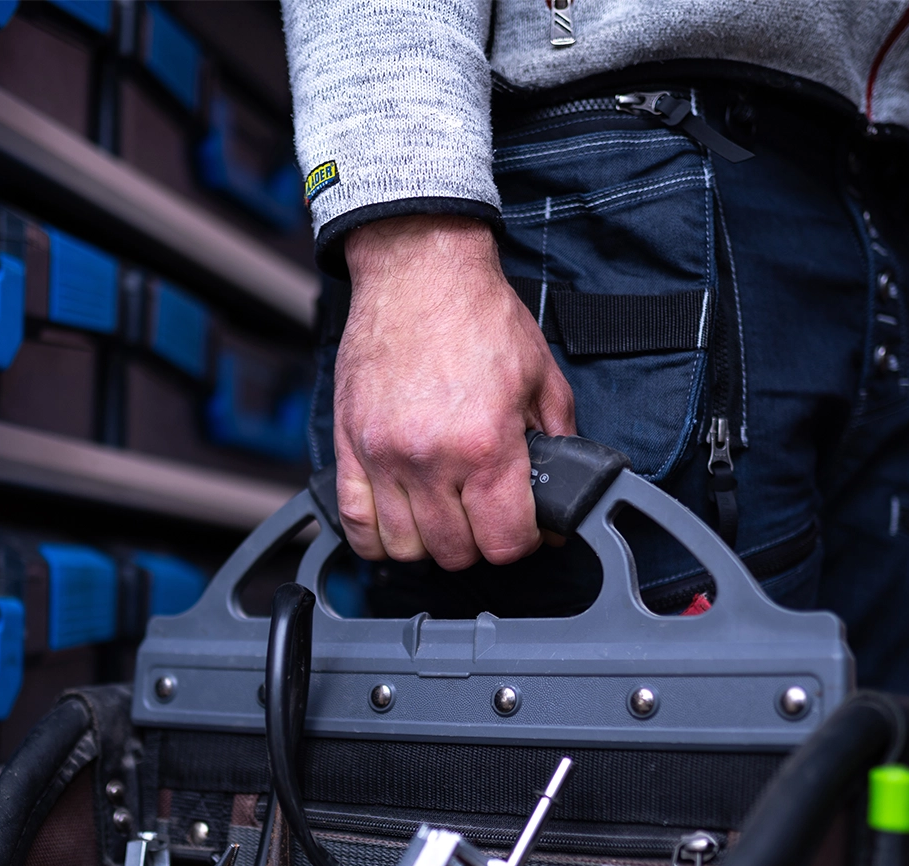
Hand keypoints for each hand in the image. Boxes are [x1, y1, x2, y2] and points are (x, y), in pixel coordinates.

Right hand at [335, 215, 575, 569]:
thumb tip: (559, 499)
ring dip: (429, 543)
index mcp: (486, 445)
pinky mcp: (350, 446)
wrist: (420, 270)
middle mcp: (431, 458)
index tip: (522, 528)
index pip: (503, 542)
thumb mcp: (542, 379)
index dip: (522, 542)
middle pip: (454, 552)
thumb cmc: (479, 317)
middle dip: (478, 543)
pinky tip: (397, 522)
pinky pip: (355, 523)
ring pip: (404, 548)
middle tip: (485, 515)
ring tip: (443, 516)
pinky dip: (376, 538)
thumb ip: (558, 445)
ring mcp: (383, 456)